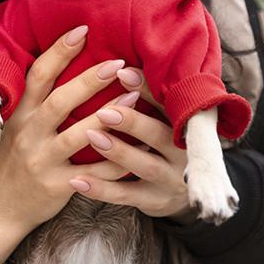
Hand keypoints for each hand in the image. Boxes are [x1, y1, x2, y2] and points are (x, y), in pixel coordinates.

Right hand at [0, 26, 130, 262]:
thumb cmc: (13, 158)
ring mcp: (42, 161)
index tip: (82, 30)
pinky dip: (119, 160)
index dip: (59, 52)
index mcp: (21, 113)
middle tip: (117, 62)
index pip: (38, 76)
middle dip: (89, 81)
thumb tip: (67, 61)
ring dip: (107, 117)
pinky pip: (94, 173)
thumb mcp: (16, 124)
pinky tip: (140, 146)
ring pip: (77, 137)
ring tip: (133, 97)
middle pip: (59, 102)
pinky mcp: (57, 186)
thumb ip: (39, 99)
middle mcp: (29, 134)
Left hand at [68, 68, 198, 223]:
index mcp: (187, 125)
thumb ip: (148, 95)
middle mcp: (184, 153)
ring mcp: (170, 180)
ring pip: (144, 166)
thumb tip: (118, 63)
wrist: (183, 192)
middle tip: (105, 110)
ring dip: (117, 151)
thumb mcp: (166, 118)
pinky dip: (101, 189)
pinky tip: (76, 180)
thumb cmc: (163, 141)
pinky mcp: (154, 201)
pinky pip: (126, 196)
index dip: (147, 89)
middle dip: (133, 122)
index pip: (168, 104)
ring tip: (90, 136)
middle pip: (160, 135)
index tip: (121, 72)